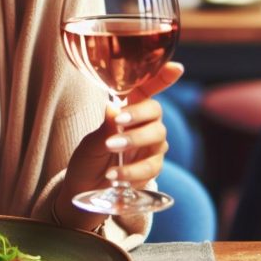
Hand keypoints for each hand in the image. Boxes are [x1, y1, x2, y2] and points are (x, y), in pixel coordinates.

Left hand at [55, 62, 184, 229]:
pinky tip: (113, 175)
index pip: (146, 91)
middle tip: (119, 121)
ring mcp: (151, 147)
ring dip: (134, 141)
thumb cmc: (86, 161)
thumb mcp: (89, 144)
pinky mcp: (151, 169)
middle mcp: (143, 125)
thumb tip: (113, 108)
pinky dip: (132, 170)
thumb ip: (104, 128)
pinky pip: (151, 166)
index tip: (176, 68)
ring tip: (110, 148)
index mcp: (127, 111)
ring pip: (158, 137)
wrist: (84, 192)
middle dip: (138, 115)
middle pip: (155, 112)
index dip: (162, 78)